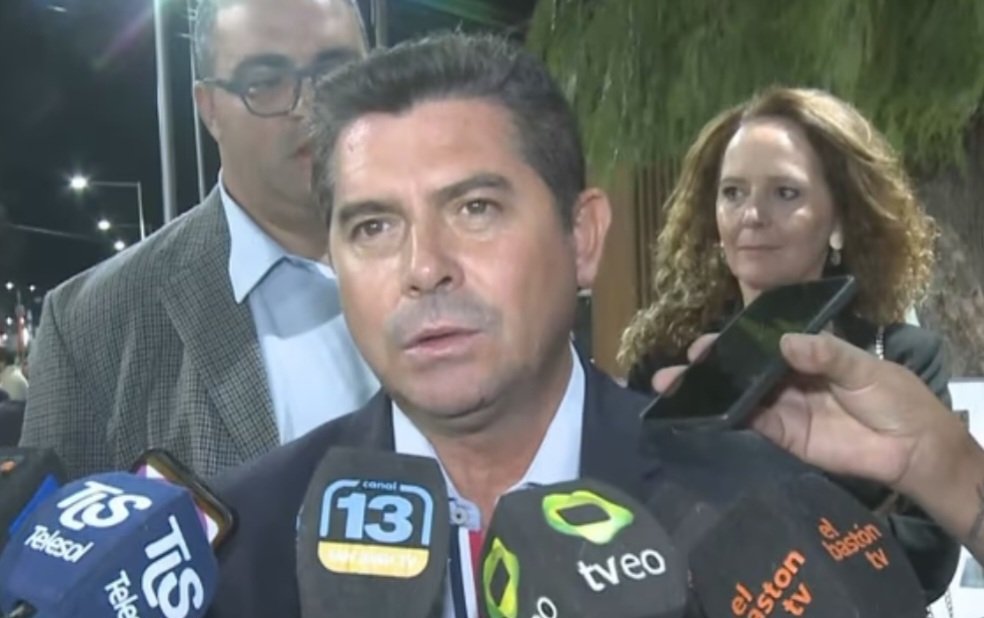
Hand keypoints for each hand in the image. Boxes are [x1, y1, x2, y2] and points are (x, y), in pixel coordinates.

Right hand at [651, 332, 964, 494]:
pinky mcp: (784, 435)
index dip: (733, 339)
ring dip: (709, 392)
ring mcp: (783, 407)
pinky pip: (752, 423)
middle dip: (710, 365)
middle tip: (681, 365)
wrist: (911, 446)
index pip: (762, 342)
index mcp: (805, 354)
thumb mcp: (863, 365)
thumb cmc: (893, 396)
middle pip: (742, 369)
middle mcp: (787, 379)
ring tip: (674, 387)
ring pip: (739, 396)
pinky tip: (704, 410)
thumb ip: (826, 353)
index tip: (706, 338)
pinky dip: (728, 417)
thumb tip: (784, 342)